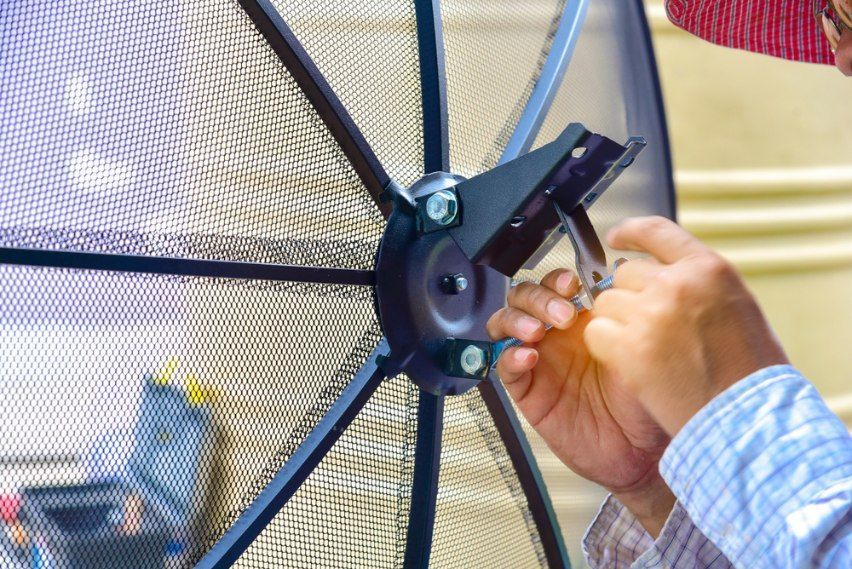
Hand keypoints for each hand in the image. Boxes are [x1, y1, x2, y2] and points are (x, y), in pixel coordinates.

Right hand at [486, 270, 673, 534]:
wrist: (642, 452)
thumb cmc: (646, 403)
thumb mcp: (642, 351)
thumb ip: (626, 314)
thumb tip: (620, 270)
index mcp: (583, 322)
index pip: (555, 286)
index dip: (557, 280)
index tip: (573, 285)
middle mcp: (557, 338)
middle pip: (525, 297)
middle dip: (538, 298)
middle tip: (562, 314)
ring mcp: (540, 362)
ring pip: (506, 324)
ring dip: (517, 319)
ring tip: (537, 331)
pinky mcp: (528, 391)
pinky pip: (504, 366)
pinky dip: (510, 356)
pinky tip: (528, 357)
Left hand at [585, 216, 788, 436]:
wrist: (748, 417)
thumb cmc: (748, 370)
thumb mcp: (737, 307)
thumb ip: (699, 285)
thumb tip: (664, 275)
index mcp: (710, 269)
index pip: (658, 231)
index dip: (631, 231)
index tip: (616, 236)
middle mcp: (679, 284)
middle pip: (625, 273)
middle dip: (629, 297)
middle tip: (646, 328)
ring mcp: (652, 314)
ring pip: (606, 303)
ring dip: (617, 324)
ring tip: (645, 350)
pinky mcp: (630, 347)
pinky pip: (595, 332)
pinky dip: (605, 347)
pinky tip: (629, 363)